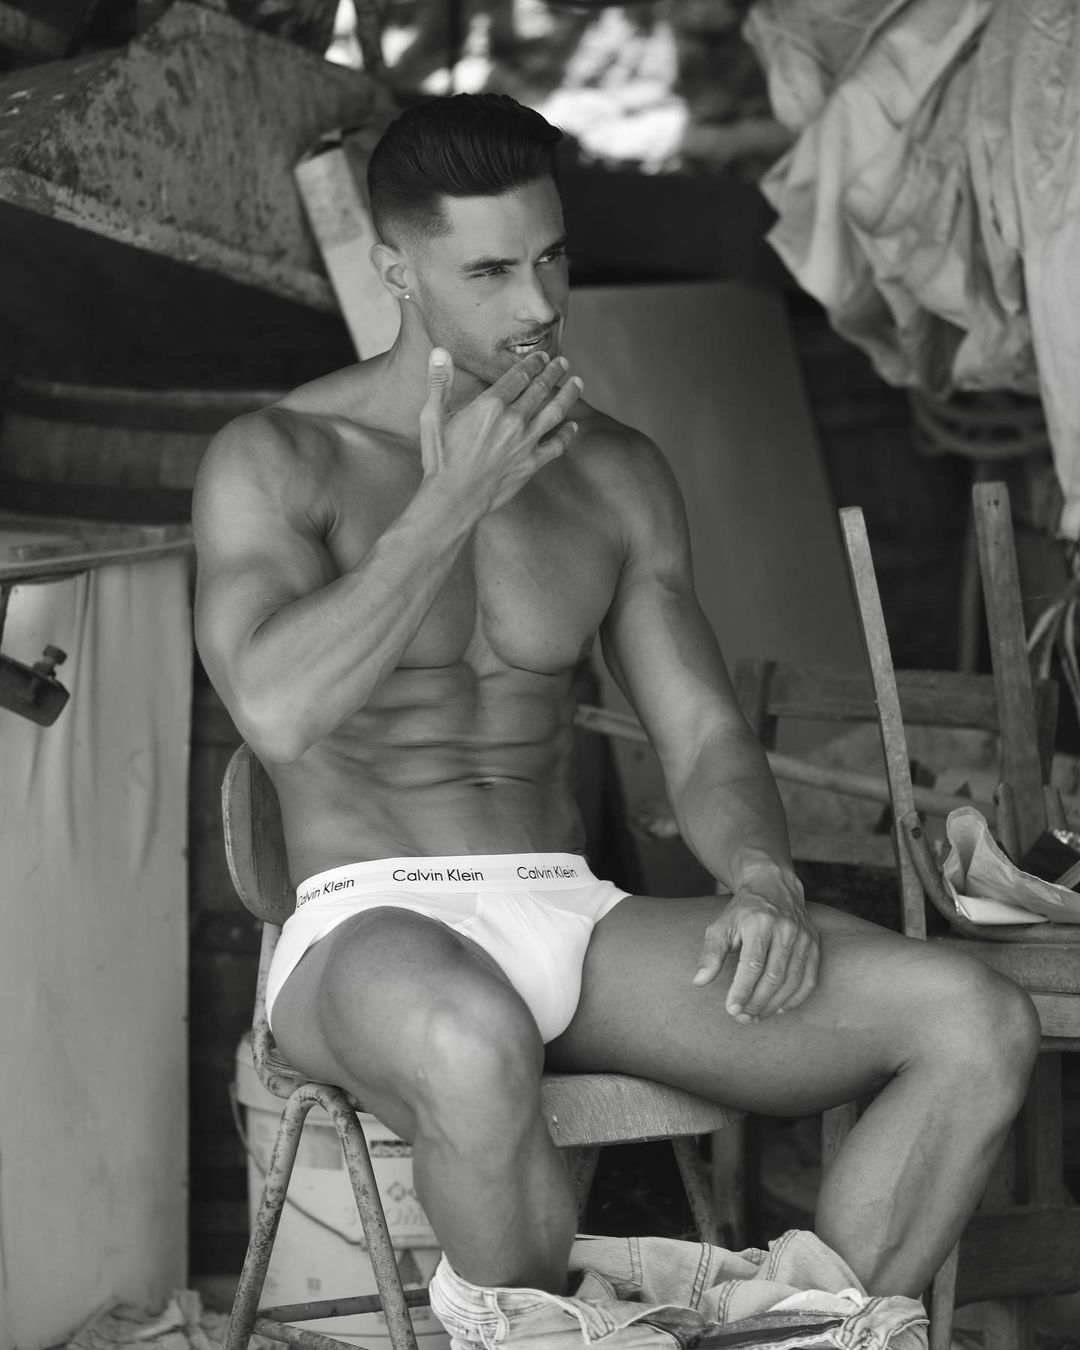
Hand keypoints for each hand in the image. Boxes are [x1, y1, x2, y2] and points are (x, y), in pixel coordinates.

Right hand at [420, 347, 582, 512]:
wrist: (454, 498)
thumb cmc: (441, 459)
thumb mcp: (432, 417)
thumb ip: (439, 382)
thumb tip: (439, 352)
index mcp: (491, 405)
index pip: (519, 375)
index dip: (533, 363)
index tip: (541, 357)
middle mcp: (513, 420)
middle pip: (540, 389)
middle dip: (554, 372)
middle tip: (563, 364)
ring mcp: (526, 442)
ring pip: (555, 411)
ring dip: (568, 394)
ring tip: (577, 383)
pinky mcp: (532, 463)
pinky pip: (557, 445)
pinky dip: (568, 434)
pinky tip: (573, 426)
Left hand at [692, 872, 818, 1021]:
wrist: (773, 887)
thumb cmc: (743, 911)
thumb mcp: (721, 926)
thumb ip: (711, 953)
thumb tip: (699, 981)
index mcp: (760, 922)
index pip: (752, 964)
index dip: (742, 990)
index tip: (731, 1009)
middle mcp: (786, 929)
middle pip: (773, 976)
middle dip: (756, 1002)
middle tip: (742, 1018)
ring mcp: (804, 937)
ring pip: (792, 981)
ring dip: (773, 1004)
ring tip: (756, 1017)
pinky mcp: (815, 945)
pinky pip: (809, 979)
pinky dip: (796, 998)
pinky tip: (779, 1008)